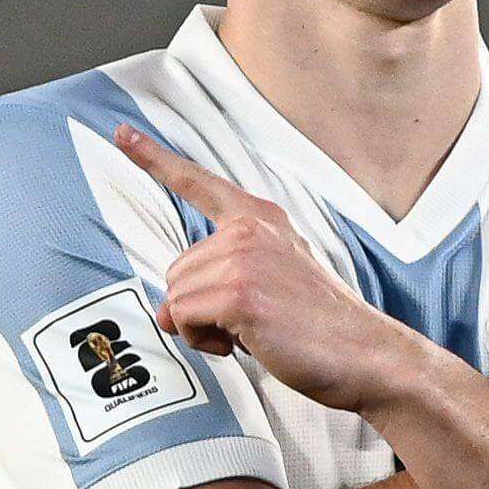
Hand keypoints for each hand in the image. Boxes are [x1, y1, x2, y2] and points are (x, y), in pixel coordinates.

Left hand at [113, 123, 419, 412]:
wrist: (365, 354)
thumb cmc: (320, 328)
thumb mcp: (268, 285)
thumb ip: (216, 282)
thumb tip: (163, 312)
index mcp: (261, 219)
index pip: (199, 184)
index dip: (154, 159)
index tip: (123, 134)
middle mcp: (250, 229)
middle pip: (177, 269)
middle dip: (199, 307)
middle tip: (248, 323)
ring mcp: (244, 258)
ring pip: (176, 296)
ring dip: (202, 328)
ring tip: (253, 333)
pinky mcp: (239, 293)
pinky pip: (183, 318)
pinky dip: (203, 341)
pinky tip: (247, 342)